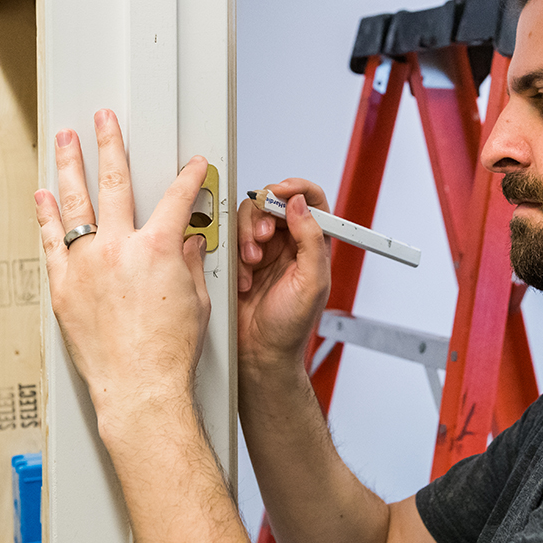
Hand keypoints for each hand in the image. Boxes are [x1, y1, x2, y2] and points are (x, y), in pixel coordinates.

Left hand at [35, 109, 210, 422]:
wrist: (140, 388)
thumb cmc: (169, 352)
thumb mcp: (196, 300)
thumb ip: (187, 264)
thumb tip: (184, 245)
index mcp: (157, 248)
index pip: (177, 197)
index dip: (188, 176)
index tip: (191, 164)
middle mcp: (117, 248)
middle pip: (112, 181)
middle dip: (109, 144)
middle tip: (103, 121)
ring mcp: (85, 266)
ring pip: (74, 203)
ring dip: (69, 166)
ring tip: (65, 141)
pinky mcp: (63, 288)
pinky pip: (51, 243)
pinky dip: (46, 218)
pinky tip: (44, 197)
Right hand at [237, 180, 330, 372]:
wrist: (260, 353)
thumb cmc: (290, 327)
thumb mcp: (312, 283)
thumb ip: (311, 240)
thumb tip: (300, 204)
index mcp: (312, 244)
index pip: (311, 201)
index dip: (296, 188)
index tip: (281, 192)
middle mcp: (288, 243)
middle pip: (273, 203)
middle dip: (264, 216)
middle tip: (262, 239)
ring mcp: (262, 250)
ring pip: (249, 218)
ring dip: (247, 236)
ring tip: (252, 262)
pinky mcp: (238, 259)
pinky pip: (230, 239)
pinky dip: (234, 254)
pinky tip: (243, 278)